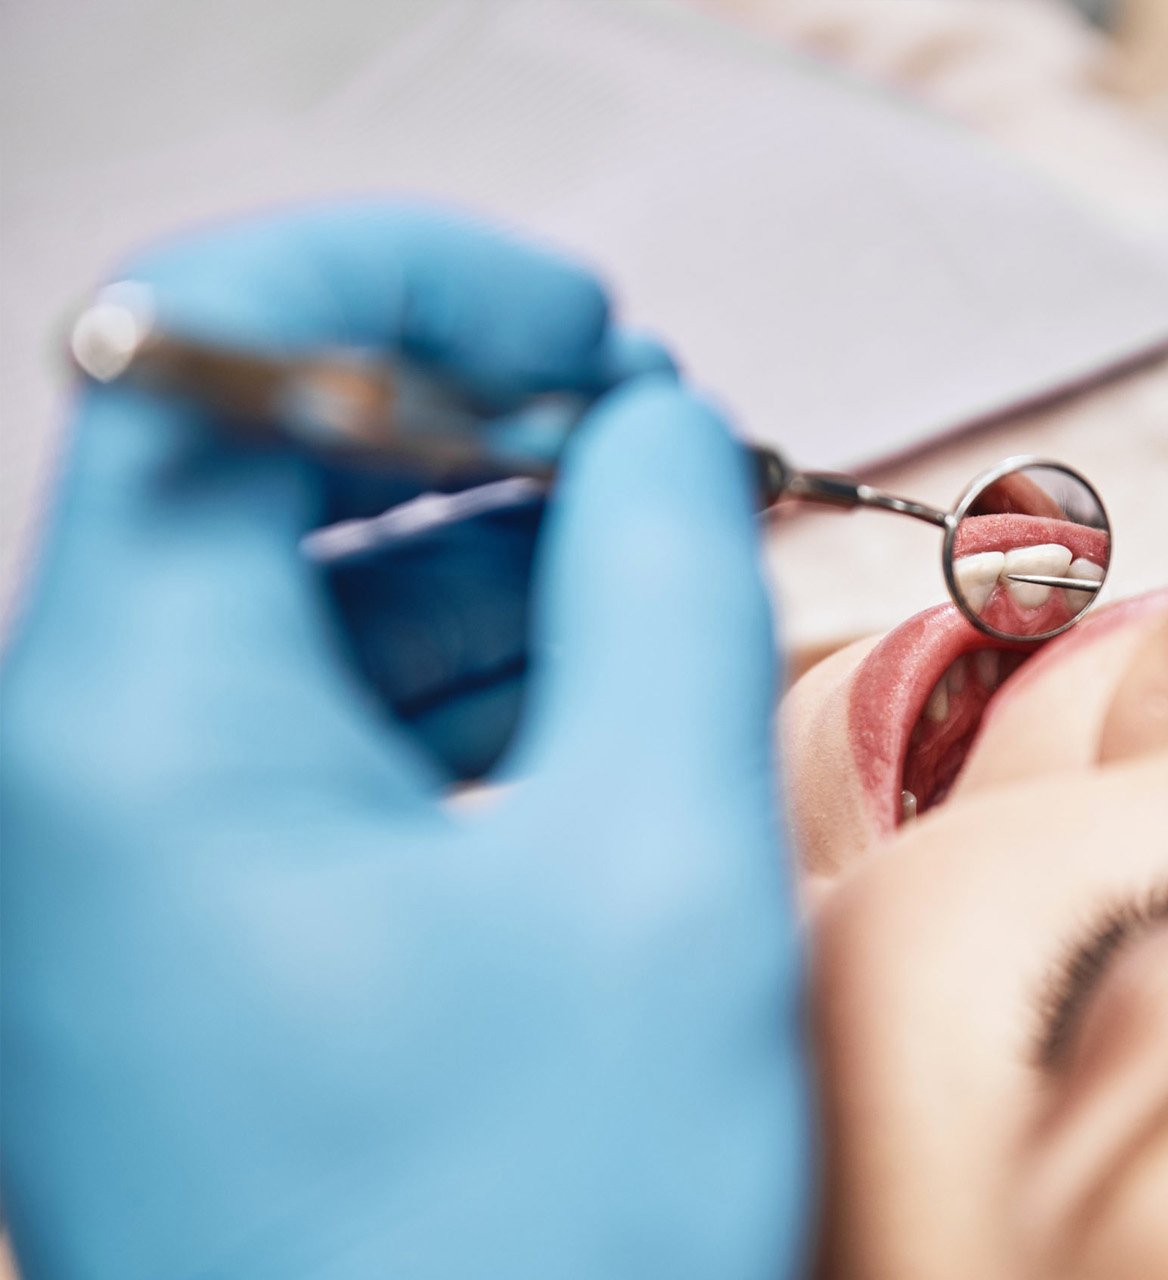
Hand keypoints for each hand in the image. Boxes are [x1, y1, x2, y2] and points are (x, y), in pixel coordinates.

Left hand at [0, 204, 808, 1277]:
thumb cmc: (529, 1253)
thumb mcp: (654, 863)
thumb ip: (661, 584)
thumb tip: (654, 432)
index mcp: (138, 727)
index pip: (210, 352)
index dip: (410, 285)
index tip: (578, 324)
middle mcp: (86, 778)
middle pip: (257, 466)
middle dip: (475, 412)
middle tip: (656, 433)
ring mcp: (138, 862)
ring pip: (303, 593)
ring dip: (490, 537)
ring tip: (661, 541)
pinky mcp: (212, 932)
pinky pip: (328, 718)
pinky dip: (468, 660)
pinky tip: (600, 670)